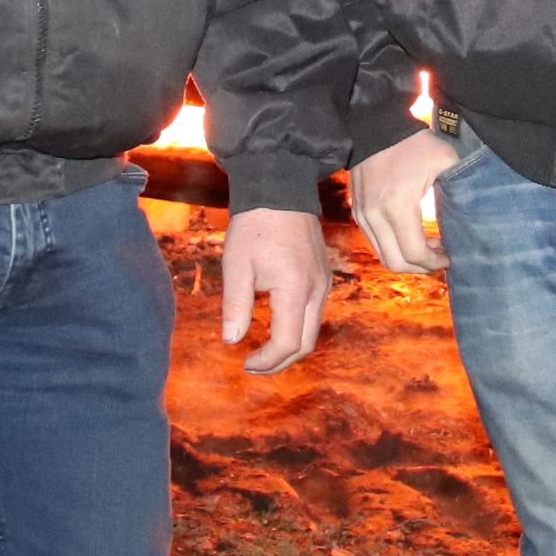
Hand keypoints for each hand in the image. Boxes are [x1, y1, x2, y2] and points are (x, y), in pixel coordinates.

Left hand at [220, 207, 330, 373]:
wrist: (280, 190)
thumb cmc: (255, 225)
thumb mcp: (236, 265)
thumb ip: (235, 306)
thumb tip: (231, 341)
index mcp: (295, 288)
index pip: (287, 342)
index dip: (267, 360)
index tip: (245, 363)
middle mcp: (317, 290)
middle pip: (306, 343)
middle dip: (280, 361)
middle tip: (253, 365)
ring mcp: (324, 283)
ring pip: (312, 330)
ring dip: (289, 347)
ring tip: (262, 351)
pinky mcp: (323, 276)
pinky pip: (314, 313)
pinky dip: (296, 328)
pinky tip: (275, 326)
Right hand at [350, 129, 458, 275]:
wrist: (376, 126)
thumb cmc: (413, 144)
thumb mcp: (444, 161)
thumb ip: (459, 189)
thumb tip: (471, 216)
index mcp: (398, 207)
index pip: (414, 253)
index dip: (434, 262)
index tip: (450, 257)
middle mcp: (375, 216)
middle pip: (395, 263)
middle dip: (420, 267)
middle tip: (440, 258)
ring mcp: (363, 216)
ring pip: (383, 256)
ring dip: (406, 258)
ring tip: (428, 246)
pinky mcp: (358, 212)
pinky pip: (375, 242)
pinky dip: (394, 246)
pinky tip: (411, 234)